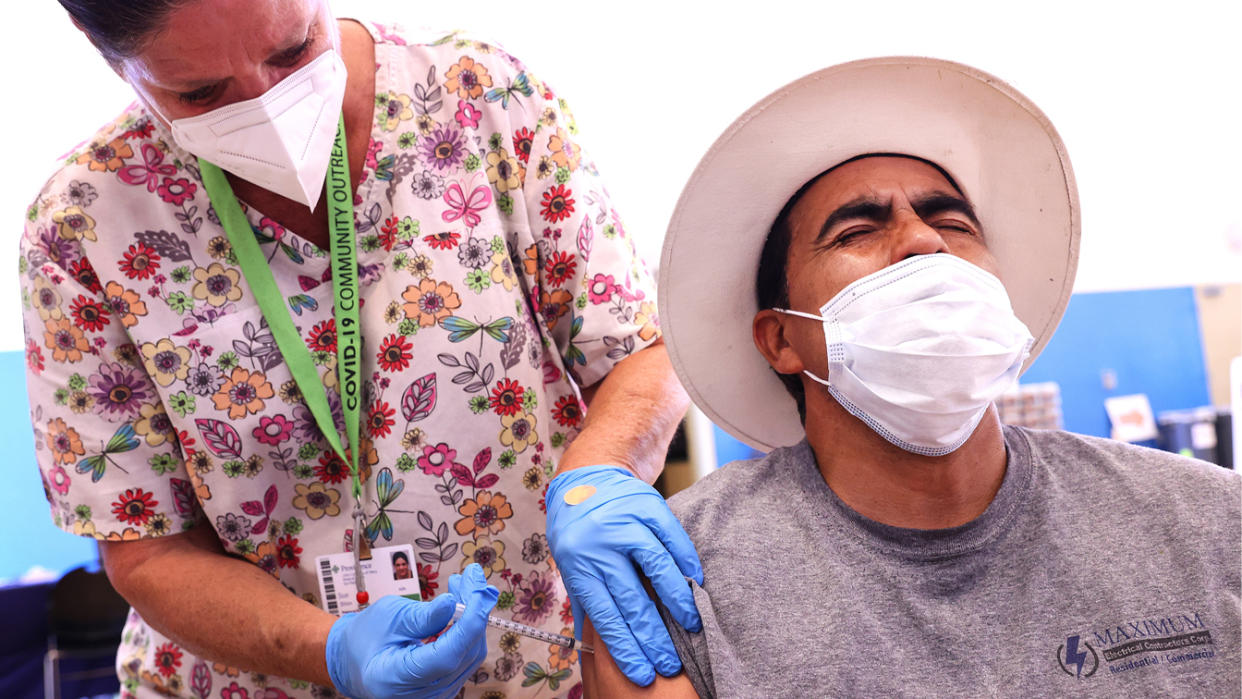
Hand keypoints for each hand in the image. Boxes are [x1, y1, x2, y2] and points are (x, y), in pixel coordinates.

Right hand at [325, 563, 498, 698]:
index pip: (447, 655)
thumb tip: (453, 603)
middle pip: (464, 653)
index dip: (469, 622)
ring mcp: (435, 694)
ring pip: (470, 653)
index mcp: (397, 679)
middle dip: (474, 611)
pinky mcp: (444, 684)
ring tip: (462, 585)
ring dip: (472, 617)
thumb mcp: (390, 618)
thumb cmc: (366, 637)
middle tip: (472, 576)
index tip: (481, 591)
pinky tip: (459, 607)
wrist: (353, 659)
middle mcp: (420, 695)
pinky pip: (464, 656)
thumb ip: (423, 616)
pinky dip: (465, 629)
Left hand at [545, 465, 702, 685]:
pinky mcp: (647, 505)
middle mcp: (599, 544)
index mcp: (579, 565)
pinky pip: (673, 538)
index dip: (626, 649)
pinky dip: (686, 563)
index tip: (644, 673)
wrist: (589, 476)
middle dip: (654, 638)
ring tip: (691, 625)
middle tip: (670, 663)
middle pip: (632, 600)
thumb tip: (596, 649)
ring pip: (656, 569)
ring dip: (677, 602)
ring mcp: (625, 523)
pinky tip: (695, 584)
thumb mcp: (571, 563)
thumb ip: (586, 600)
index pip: (605, 617)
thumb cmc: (580, 529)